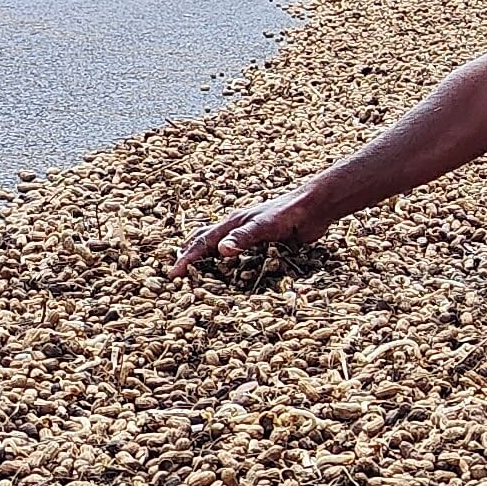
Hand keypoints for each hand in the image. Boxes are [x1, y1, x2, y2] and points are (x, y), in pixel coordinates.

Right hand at [174, 191, 327, 276]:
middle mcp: (237, 229)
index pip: (202, 242)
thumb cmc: (289, 213)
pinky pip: (241, 256)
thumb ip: (244, 237)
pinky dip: (231, 266)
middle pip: (205, 241)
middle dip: (190, 256)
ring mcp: (249, 236)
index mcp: (232, 224)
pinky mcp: (263, 244)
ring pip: (221, 248)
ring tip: (197, 276)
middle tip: (177, 274)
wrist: (314, 208)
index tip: (172, 275)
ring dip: (208, 260)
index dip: (186, 259)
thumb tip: (220, 250)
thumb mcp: (264, 225)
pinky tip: (232, 276)